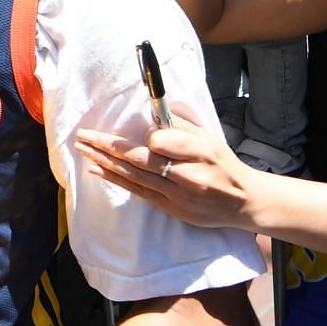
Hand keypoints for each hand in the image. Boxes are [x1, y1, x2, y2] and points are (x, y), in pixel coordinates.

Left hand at [74, 115, 258, 229]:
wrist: (243, 202)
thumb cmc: (223, 163)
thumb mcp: (209, 138)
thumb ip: (180, 127)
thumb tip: (150, 115)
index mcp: (202, 152)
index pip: (163, 143)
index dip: (147, 137)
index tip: (140, 131)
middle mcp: (189, 176)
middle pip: (141, 159)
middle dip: (108, 147)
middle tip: (83, 136)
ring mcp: (179, 196)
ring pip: (135, 176)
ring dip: (105, 163)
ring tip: (83, 150)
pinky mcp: (172, 209)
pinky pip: (138, 192)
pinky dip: (116, 180)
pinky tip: (97, 170)